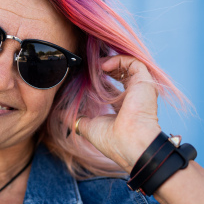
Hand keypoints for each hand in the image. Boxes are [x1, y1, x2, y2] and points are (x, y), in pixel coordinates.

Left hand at [76, 56, 161, 171]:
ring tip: (96, 64)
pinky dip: (118, 60)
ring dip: (111, 61)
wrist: (130, 142)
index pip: (113, 89)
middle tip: (90, 66)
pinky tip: (103, 65)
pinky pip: (134, 63)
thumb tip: (58, 114)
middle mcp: (134, 97)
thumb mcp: (87, 127)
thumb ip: (74, 119)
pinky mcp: (145, 82)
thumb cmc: (112, 140)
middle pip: (121, 75)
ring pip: (128, 66)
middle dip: (105, 68)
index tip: (86, 76)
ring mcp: (141, 89)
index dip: (100, 80)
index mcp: (123, 107)